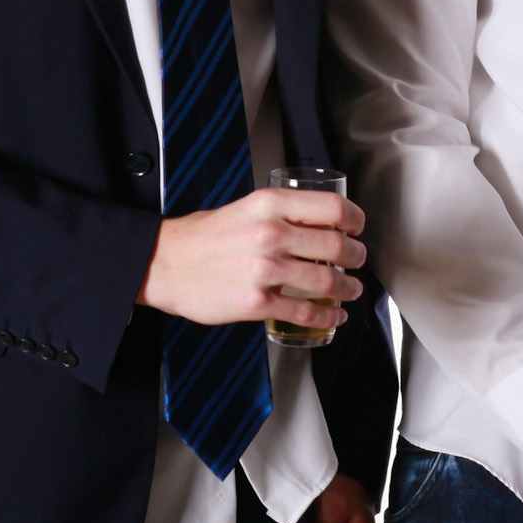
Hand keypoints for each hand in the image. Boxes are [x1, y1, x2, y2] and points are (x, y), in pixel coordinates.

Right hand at [139, 188, 365, 327]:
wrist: (163, 265)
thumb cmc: (201, 237)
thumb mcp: (244, 208)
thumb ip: (280, 213)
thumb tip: (317, 223)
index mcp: (269, 204)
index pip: (333, 208)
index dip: (355, 220)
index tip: (358, 229)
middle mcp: (270, 234)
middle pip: (337, 246)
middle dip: (356, 257)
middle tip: (357, 261)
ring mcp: (265, 270)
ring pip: (326, 281)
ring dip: (347, 288)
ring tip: (351, 290)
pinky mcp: (257, 303)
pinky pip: (304, 312)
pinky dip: (326, 317)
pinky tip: (332, 317)